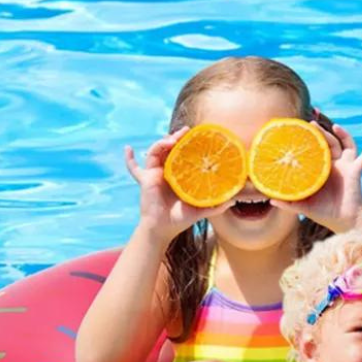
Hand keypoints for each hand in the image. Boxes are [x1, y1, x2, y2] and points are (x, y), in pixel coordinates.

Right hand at [125, 126, 234, 240]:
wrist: (163, 229)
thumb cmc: (180, 220)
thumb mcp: (200, 211)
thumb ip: (215, 206)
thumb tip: (232, 202)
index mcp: (180, 175)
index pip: (183, 155)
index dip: (188, 144)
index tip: (197, 135)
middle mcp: (167, 171)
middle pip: (170, 149)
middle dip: (176, 138)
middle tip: (186, 132)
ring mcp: (155, 174)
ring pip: (157, 152)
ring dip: (162, 142)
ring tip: (172, 139)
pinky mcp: (146, 179)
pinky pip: (134, 168)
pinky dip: (129, 159)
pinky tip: (128, 149)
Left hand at [271, 121, 361, 233]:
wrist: (344, 222)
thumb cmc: (325, 214)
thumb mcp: (304, 207)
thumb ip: (289, 204)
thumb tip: (270, 200)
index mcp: (321, 170)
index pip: (315, 150)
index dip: (309, 140)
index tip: (299, 129)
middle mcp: (334, 166)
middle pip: (329, 143)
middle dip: (322, 132)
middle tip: (311, 124)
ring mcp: (345, 167)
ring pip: (345, 144)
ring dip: (342, 134)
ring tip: (335, 126)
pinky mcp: (355, 171)